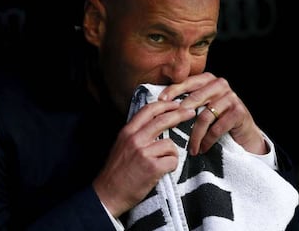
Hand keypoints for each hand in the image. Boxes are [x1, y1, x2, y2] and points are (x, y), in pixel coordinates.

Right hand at [93, 100, 195, 216]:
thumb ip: (136, 133)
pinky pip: (172, 161)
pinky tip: (163, 170)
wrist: (108, 193)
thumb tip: (154, 123)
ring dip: (171, 153)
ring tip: (163, 162)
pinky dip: (171, 166)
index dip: (165, 105)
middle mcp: (135, 139)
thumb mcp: (121, 145)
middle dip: (179, 114)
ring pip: (170, 144)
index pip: (148, 110)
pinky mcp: (152, 167)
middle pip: (163, 120)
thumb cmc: (116, 171)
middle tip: (190, 112)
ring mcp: (144, 153)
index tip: (176, 104)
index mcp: (127, 131)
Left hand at [158, 72, 266, 155]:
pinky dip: (207, 140)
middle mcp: (220, 84)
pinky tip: (202, 148)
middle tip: (170, 128)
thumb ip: (185, 101)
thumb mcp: (200, 106)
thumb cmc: (215, 119)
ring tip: (190, 148)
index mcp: (207, 79)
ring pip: (205, 116)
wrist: (243, 133)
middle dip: (181, 115)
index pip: (186, 82)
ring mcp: (231, 97)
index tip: (160, 102)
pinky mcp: (239, 111)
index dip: (172, 91)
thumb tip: (159, 105)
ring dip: (195, 135)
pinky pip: (217, 128)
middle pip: (195, 98)